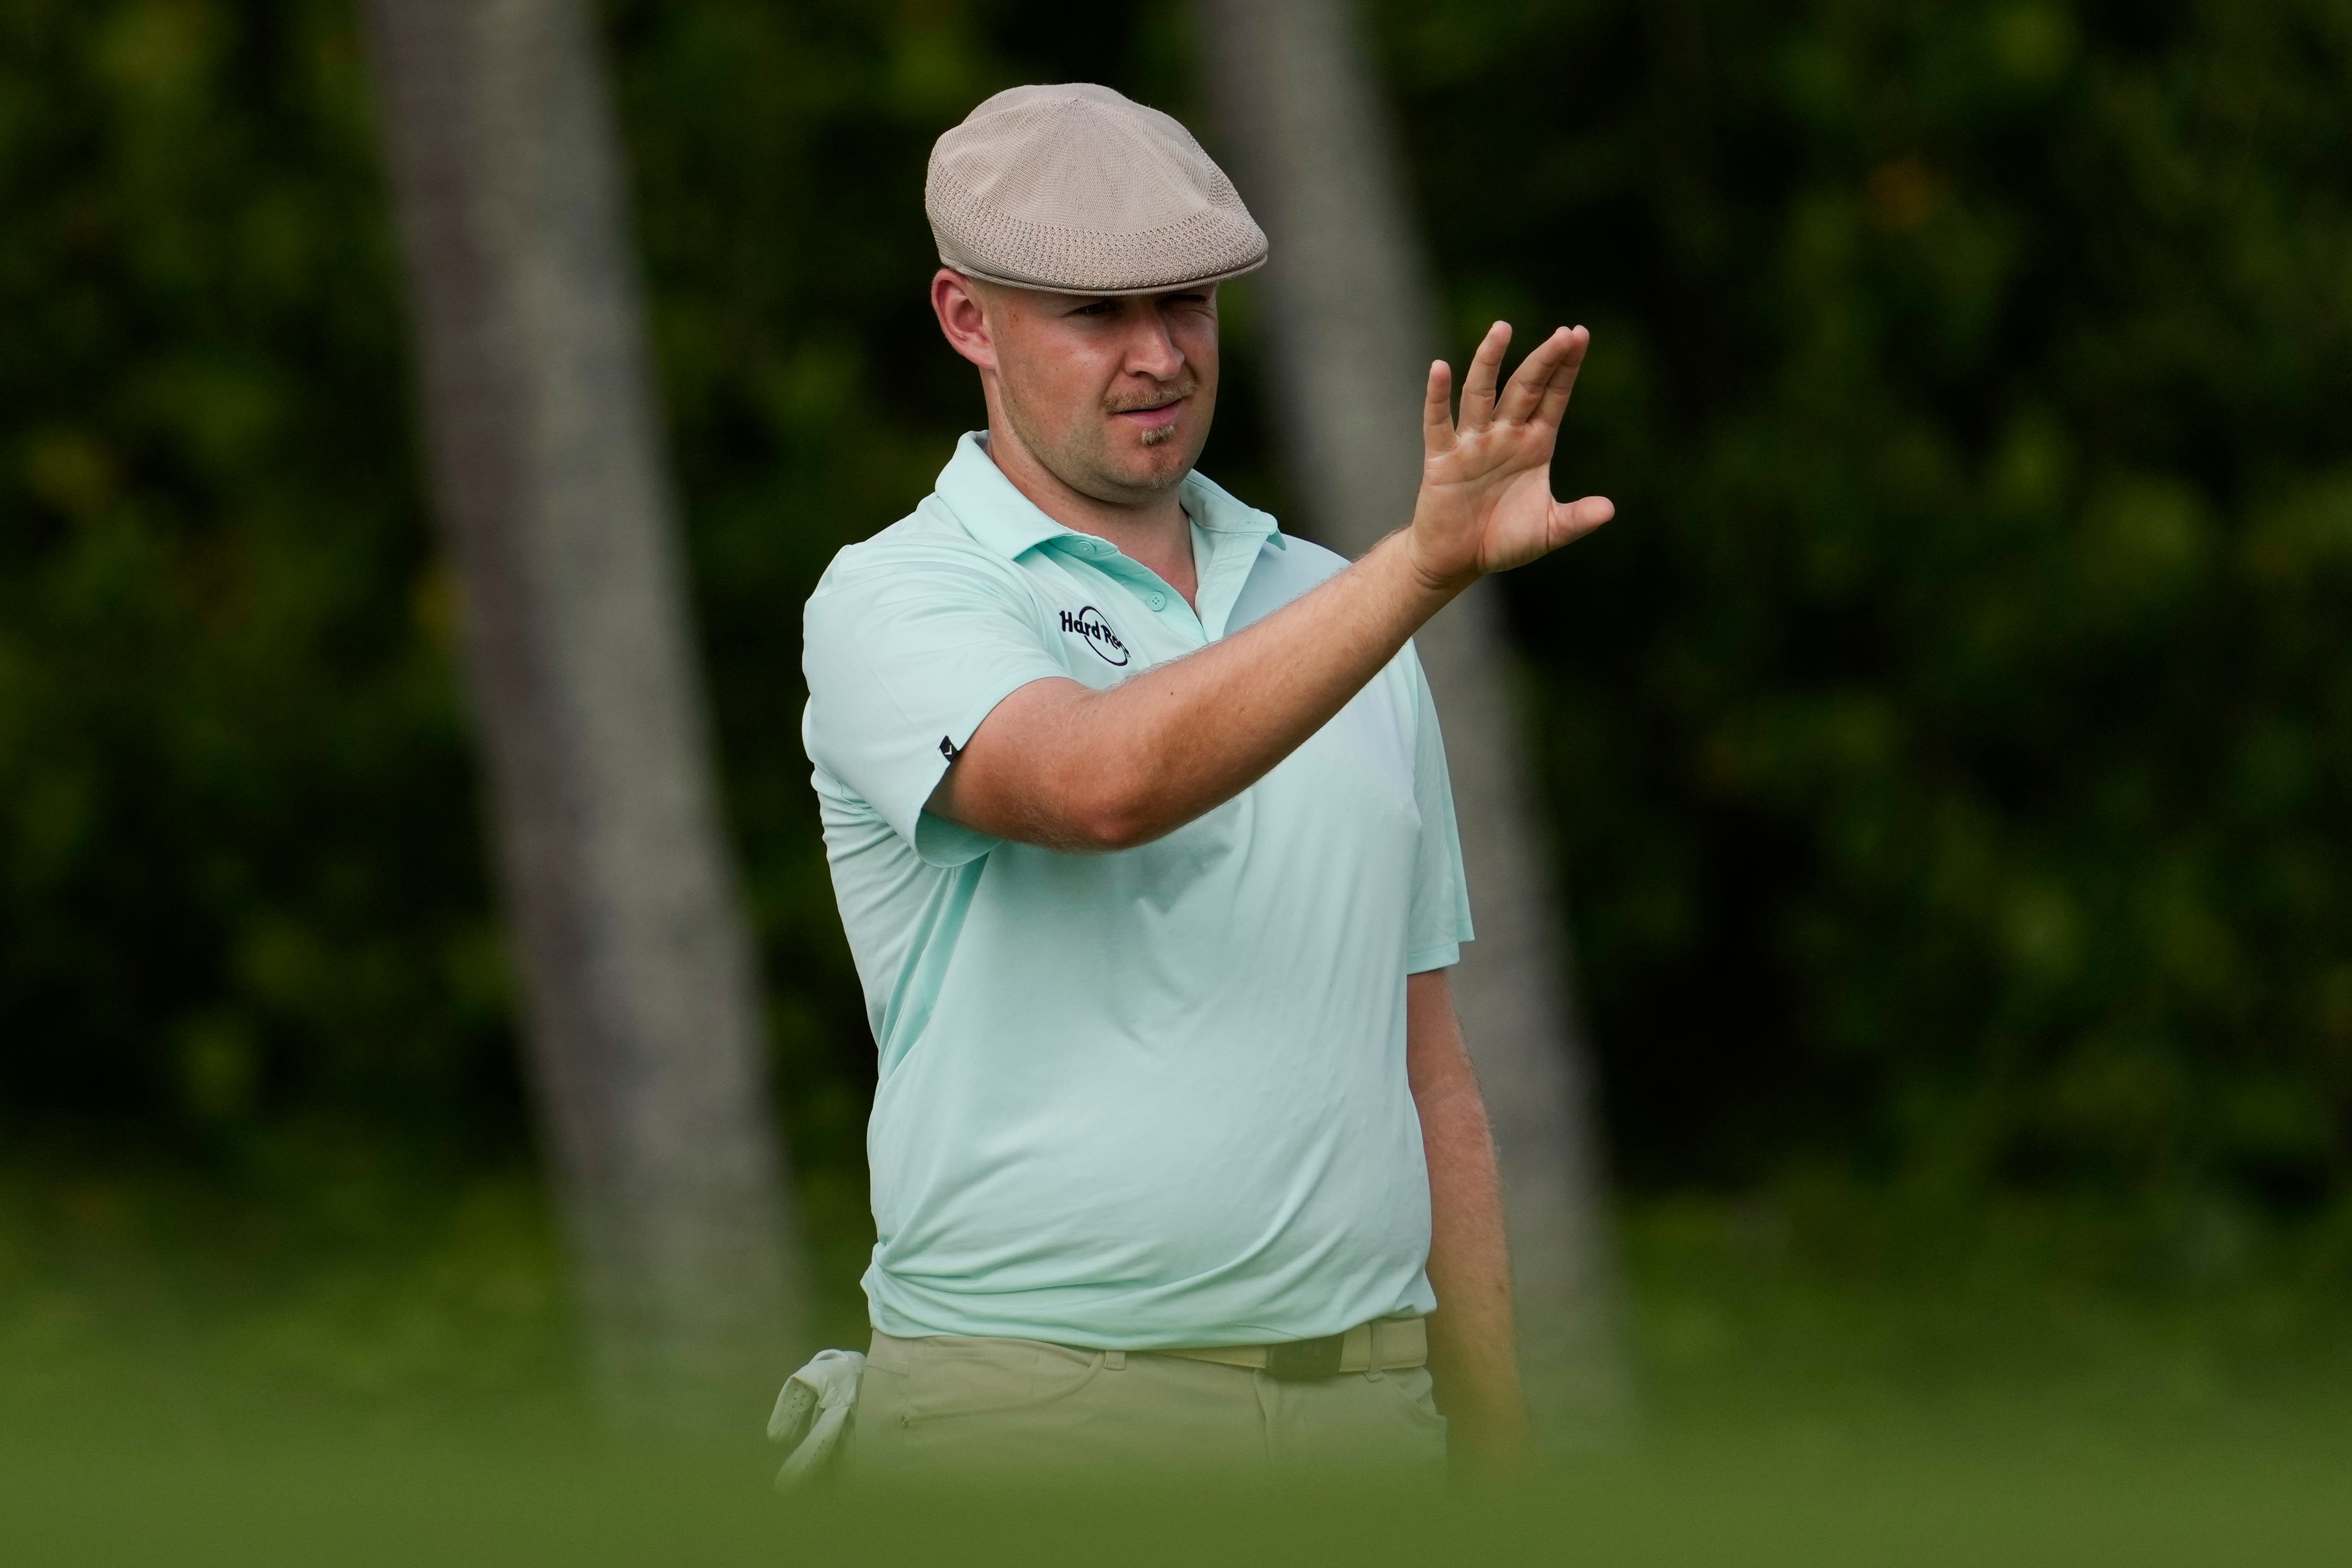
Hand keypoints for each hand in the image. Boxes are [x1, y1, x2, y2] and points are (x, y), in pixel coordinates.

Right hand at [1406, 322, 1613, 592]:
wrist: (1457, 561)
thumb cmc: (1503, 540)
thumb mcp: (1548, 530)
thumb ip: (1577, 519)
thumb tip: (1610, 509)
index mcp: (1535, 445)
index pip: (1553, 397)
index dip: (1566, 368)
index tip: (1579, 335)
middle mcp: (1505, 435)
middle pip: (1525, 388)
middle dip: (1544, 361)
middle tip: (1563, 333)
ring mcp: (1473, 443)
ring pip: (1481, 394)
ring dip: (1491, 361)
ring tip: (1502, 328)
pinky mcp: (1442, 459)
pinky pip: (1439, 423)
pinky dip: (1438, 396)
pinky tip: (1440, 368)